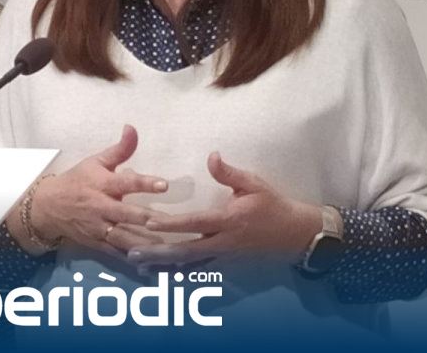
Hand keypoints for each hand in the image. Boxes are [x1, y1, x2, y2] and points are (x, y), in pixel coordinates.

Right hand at [28, 125, 168, 255]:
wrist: (48, 207)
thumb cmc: (77, 181)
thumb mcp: (96, 162)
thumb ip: (120, 149)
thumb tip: (132, 128)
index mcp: (102, 184)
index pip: (125, 183)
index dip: (144, 183)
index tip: (164, 185)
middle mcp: (100, 207)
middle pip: (125, 214)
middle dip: (145, 218)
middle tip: (167, 222)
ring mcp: (98, 228)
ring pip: (122, 237)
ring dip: (142, 242)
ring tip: (165, 246)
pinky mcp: (96, 243)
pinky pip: (115, 252)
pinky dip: (130, 257)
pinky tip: (149, 261)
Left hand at [128, 152, 321, 269]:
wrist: (294, 233)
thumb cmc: (272, 204)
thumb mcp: (254, 184)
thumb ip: (229, 173)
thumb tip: (211, 156)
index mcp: (228, 221)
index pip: (195, 223)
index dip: (172, 223)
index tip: (149, 221)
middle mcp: (223, 242)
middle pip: (185, 251)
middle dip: (158, 252)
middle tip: (132, 252)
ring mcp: (223, 255)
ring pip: (189, 263)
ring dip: (163, 264)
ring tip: (138, 264)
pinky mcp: (225, 261)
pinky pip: (198, 268)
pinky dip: (179, 269)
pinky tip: (161, 270)